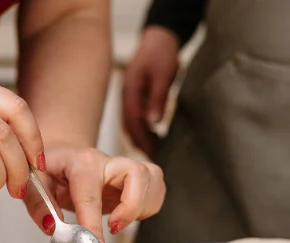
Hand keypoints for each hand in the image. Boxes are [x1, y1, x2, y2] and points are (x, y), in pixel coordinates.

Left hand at [22, 143, 165, 242]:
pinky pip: (157, 188)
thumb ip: (39, 205)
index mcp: (81, 163)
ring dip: (143, 207)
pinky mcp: (137, 178)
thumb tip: (52, 228)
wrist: (61, 155)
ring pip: (153, 179)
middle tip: (114, 228)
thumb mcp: (34, 184)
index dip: (93, 224)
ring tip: (120, 223)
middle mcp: (108, 161)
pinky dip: (149, 206)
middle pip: (137, 174)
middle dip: (132, 206)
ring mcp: (125, 168)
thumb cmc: (48, 170)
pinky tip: (129, 216)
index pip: (91, 194)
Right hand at [122, 26, 179, 157]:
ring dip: (140, 137)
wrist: (158, 37)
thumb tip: (153, 123)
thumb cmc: (161, 53)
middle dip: (140, 142)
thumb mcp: (163, 74)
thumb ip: (157, 98)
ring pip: (131, 122)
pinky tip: (152, 135)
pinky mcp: (135, 95)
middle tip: (153, 158)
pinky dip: (142, 128)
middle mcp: (126, 95)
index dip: (141, 139)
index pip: (132, 121)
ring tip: (153, 151)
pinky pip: (135, 116)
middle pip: (129, 125)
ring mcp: (129, 95)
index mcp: (130, 90)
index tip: (151, 153)